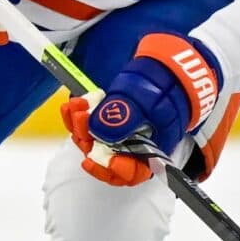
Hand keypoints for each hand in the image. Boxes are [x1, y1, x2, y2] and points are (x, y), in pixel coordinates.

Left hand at [62, 34, 221, 185]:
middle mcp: (133, 149)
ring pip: (94, 142)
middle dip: (89, 140)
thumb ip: (125, 116)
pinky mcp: (108, 123)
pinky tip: (73, 104)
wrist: (166, 68)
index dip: (114, 170)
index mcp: (152, 151)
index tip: (98, 159)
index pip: (132, 173)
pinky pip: (89, 127)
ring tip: (75, 106)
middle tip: (81, 117)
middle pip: (106, 158)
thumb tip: (98, 131)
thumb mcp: (147, 100)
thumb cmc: (165, 87)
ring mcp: (119, 136)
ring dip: (80, 127)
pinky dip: (79, 117)